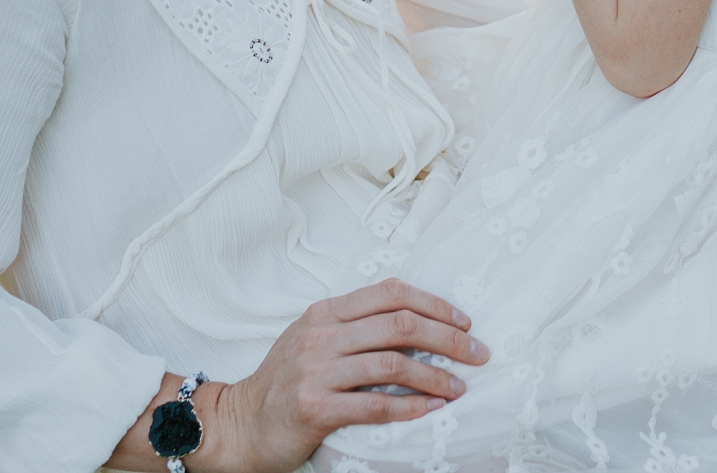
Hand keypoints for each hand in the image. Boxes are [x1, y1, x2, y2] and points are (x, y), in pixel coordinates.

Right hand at [107, 280, 487, 472]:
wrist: (238, 423)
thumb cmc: (284, 382)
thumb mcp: (313, 339)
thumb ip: (355, 326)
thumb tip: (418, 323)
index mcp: (325, 312)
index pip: (390, 293)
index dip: (434, 303)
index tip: (464, 321)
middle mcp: (320, 335)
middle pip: (400, 325)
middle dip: (448, 339)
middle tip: (477, 354)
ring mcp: (316, 371)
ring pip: (392, 364)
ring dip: (435, 376)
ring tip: (459, 386)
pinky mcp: (314, 408)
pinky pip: (374, 406)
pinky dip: (410, 407)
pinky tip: (432, 409)